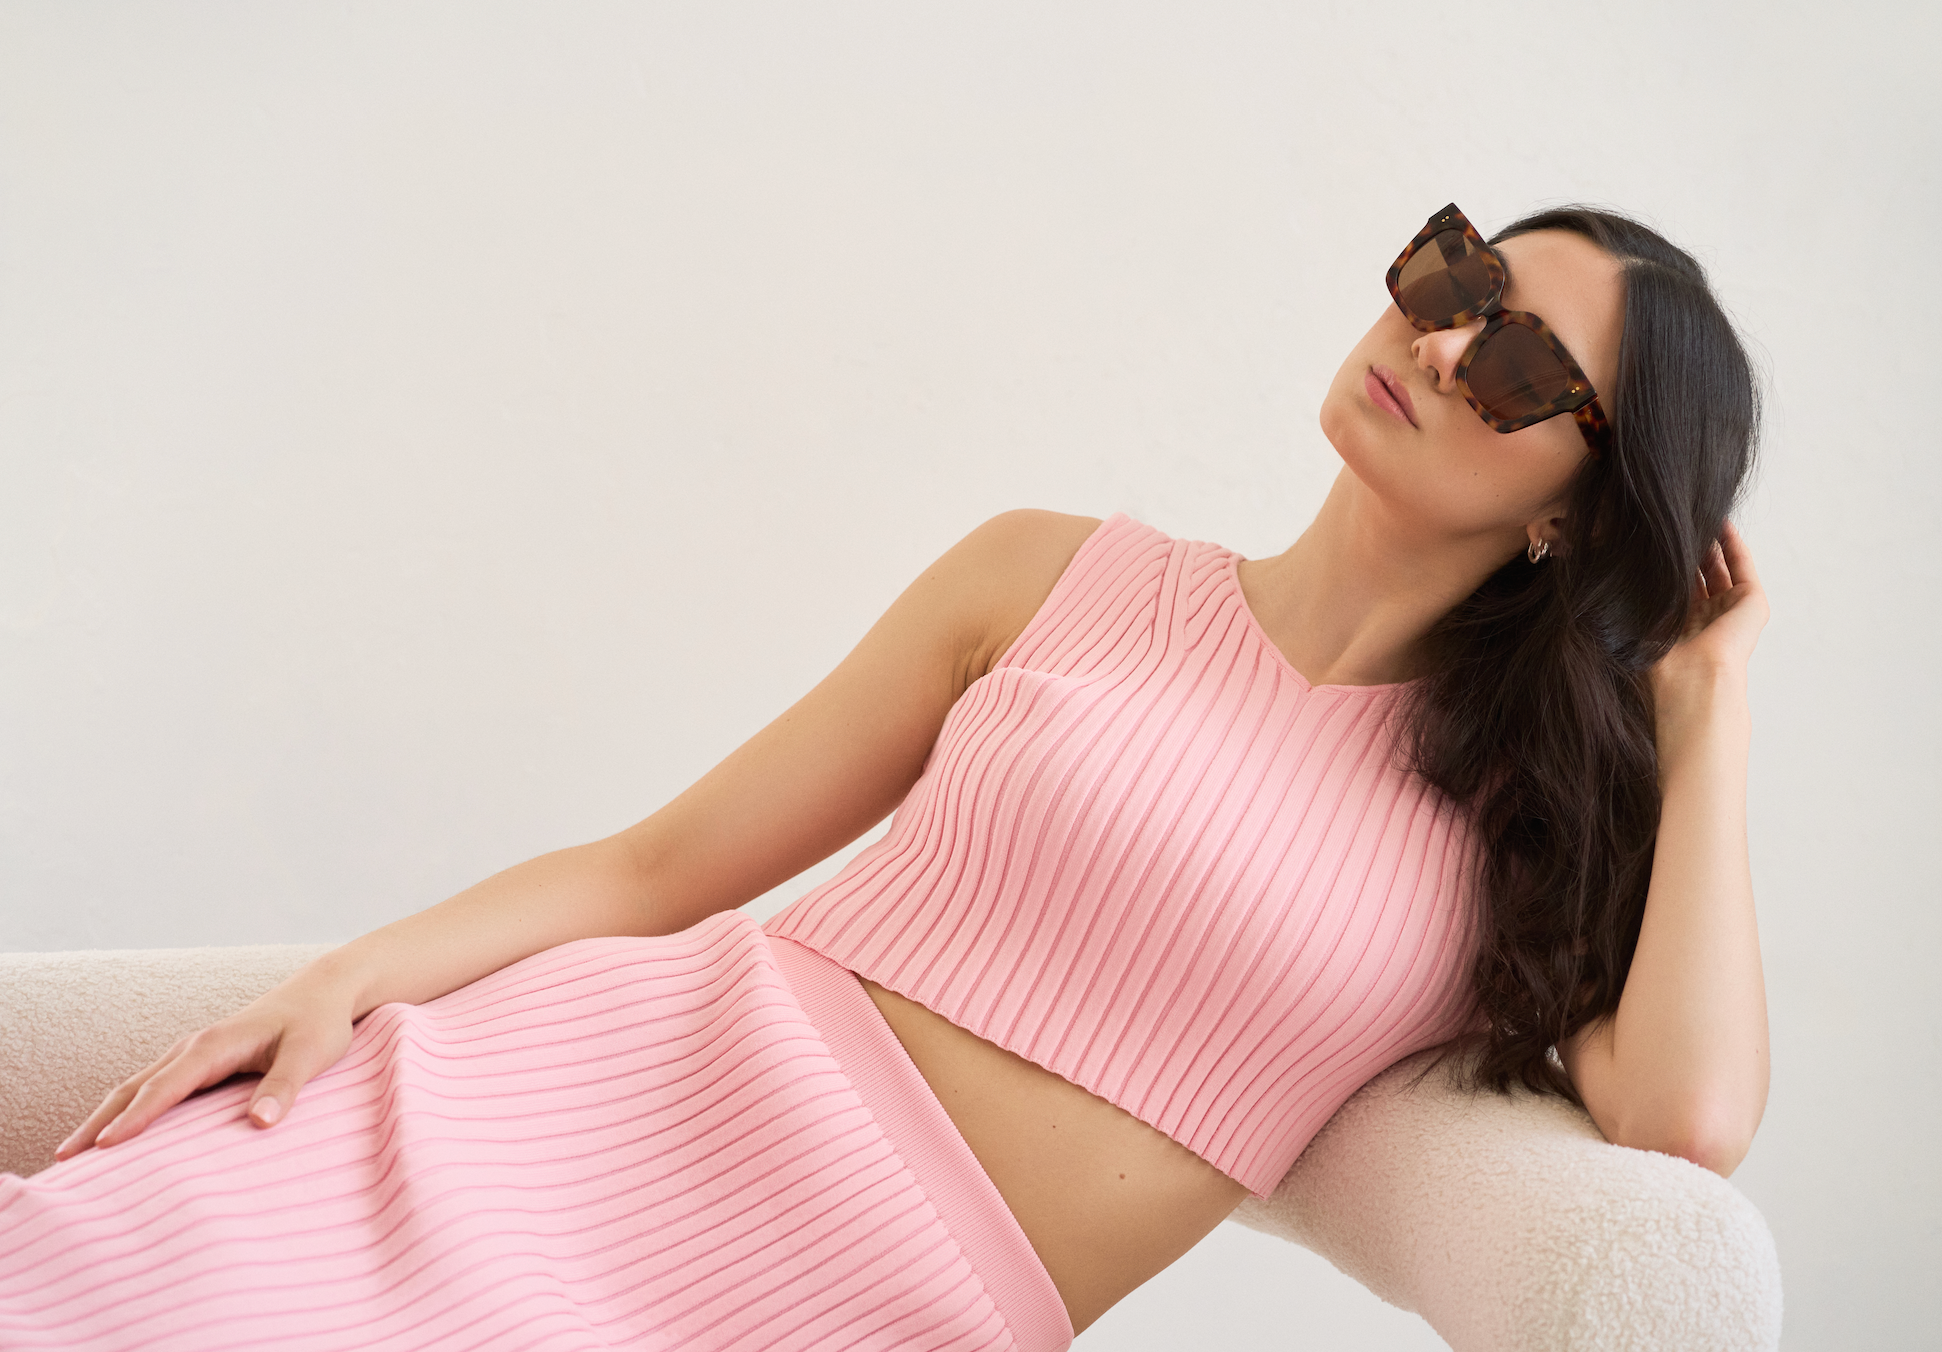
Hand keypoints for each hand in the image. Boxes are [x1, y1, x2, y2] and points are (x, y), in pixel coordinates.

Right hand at [54, 970, 359, 1159]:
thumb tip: (260, 1123)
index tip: (103, 1147)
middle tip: (63, 1159)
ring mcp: (193, 1053)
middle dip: (99, 1122)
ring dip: (104, 1116)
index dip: (136, 1118)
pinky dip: (126, 1108)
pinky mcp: (200, 1061)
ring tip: (71, 1153)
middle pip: (135, 1087)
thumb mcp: (311, 1054)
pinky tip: (114, 1132)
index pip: (167, 1086)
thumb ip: (286, 1086)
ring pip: (137, 1086)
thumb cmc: (318, 1024)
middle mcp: (195, 1047)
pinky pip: (153, 1086)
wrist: (323, 991)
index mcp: (215, 1045)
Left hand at [1650, 520, 1767, 766]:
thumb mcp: (1640, 621)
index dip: (1663, 562)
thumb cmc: (1660, 658)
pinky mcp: (1752, 602)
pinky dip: (1731, 542)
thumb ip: (1633, 595)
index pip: (1673, 585)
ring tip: (1694, 512)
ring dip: (1709, 540)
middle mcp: (1708, 618)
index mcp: (1680, 626)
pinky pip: (1741, 565)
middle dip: (1686, 547)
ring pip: (1720, 565)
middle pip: (1699, 572)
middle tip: (1672, 518)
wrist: (1695, 678)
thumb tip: (1602, 566)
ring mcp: (1732, 610)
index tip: (1647, 537)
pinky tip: (1718, 521)